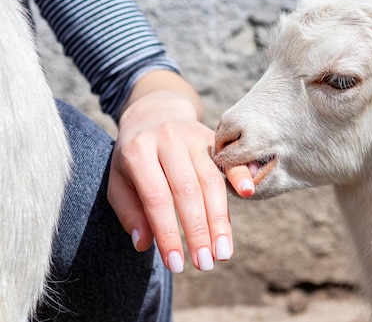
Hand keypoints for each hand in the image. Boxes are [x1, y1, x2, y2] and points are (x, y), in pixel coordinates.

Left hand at [107, 70, 253, 272]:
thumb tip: (144, 244)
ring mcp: (194, 136)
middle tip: (205, 264)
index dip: (168, 233)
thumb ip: (129, 211)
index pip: (156, 199)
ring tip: (224, 252)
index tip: (176, 264)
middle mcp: (168, 140)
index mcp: (138, 151)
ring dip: (220, 219)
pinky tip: (248, 194)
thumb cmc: (134, 155)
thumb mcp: (119, 180)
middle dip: (198, 231)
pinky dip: (240, 176)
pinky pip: (230, 159)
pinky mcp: (213, 137)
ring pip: (211, 181)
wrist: (154, 111)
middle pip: (188, 191)